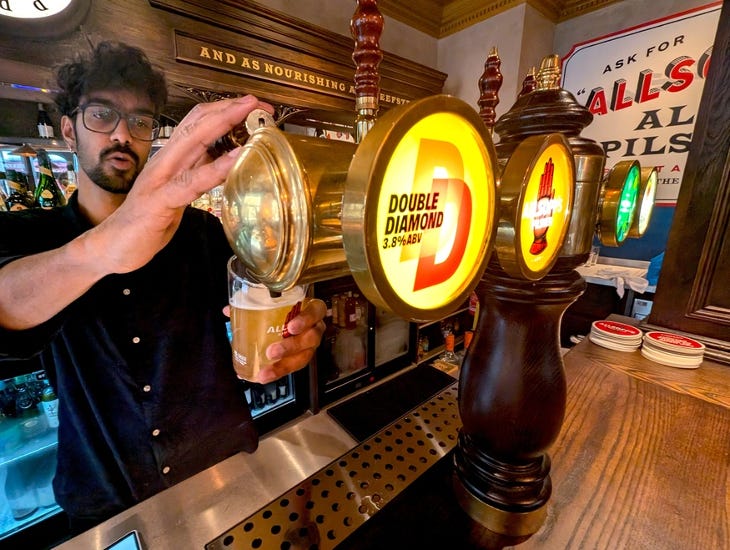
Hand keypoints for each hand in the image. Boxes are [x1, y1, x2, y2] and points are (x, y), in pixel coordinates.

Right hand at [93, 96, 274, 274]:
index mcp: (171, 157)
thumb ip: (196, 172)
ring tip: (249, 115)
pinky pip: (192, 180)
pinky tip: (236, 158)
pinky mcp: (160, 201)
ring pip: (194, 141)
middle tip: (258, 102)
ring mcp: (161, 178)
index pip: (198, 122)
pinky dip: (216, 167)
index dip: (225, 110)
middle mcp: (165, 160)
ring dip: (223, 124)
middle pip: (198, 123)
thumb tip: (225, 160)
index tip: (253, 106)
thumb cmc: (148, 219)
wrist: (113, 247)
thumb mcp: (178, 191)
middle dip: (229, 108)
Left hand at [253, 298, 326, 383]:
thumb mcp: (274, 303)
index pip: (316, 312)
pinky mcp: (301, 358)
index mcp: (311, 310)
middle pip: (310, 339)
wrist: (291, 321)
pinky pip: (293, 368)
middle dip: (291, 347)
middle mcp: (314, 328)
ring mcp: (310, 345)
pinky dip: (277, 373)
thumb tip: (227, 310)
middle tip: (272, 352)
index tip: (291, 327)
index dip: (306, 320)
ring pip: (303, 357)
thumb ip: (254, 304)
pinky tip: (263, 376)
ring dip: (284, 366)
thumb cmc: (285, 309)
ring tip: (266, 371)